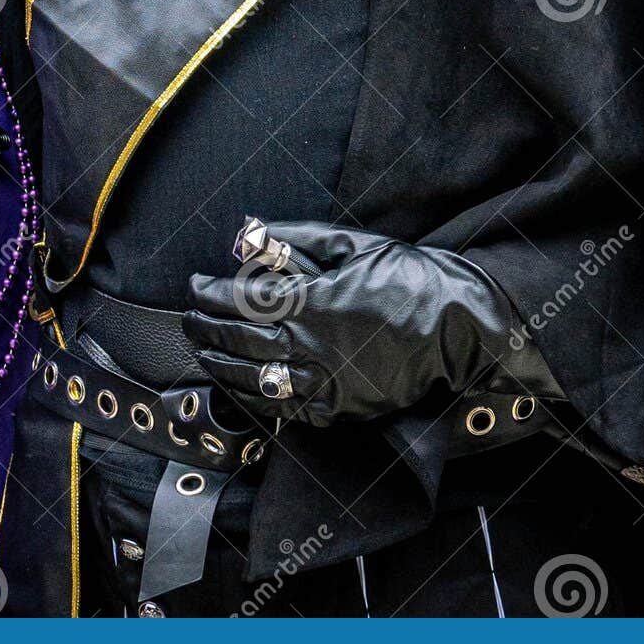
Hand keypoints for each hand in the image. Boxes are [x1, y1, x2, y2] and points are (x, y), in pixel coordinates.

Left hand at [182, 219, 518, 427]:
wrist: (455, 325)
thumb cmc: (404, 278)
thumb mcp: (350, 244)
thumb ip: (295, 239)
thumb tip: (249, 235)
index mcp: (309, 301)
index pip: (238, 299)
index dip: (208, 293)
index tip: (195, 285)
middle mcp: (309, 345)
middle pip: (237, 339)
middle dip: (204, 328)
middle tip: (189, 320)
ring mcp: (323, 381)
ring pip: (253, 377)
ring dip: (220, 364)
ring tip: (204, 352)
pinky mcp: (339, 407)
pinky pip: (284, 408)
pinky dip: (254, 397)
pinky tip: (241, 387)